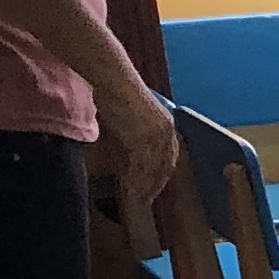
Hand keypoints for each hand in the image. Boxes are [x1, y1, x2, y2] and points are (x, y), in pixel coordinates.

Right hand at [92, 71, 173, 222]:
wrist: (110, 77)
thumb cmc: (114, 93)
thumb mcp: (130, 118)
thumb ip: (135, 136)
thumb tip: (130, 153)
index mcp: (167, 126)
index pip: (168, 157)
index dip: (161, 175)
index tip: (154, 188)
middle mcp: (167, 132)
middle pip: (163, 166)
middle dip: (155, 185)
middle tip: (145, 200)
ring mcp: (157, 135)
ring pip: (152, 169)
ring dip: (144, 187)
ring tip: (136, 201)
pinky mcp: (144, 137)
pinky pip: (140, 165)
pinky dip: (135, 179)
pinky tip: (130, 190)